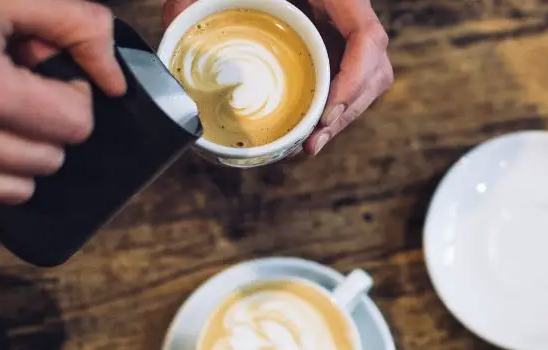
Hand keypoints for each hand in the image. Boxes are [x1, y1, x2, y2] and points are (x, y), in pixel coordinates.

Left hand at [163, 0, 392, 154]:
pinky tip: (310, 127)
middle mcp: (348, 10)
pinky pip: (348, 76)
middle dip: (347, 110)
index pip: (368, 38)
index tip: (325, 114)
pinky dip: (334, 105)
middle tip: (312, 142)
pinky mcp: (333, 41)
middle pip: (374, 68)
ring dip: (343, 115)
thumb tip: (173, 25)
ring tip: (310, 144)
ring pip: (367, 78)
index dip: (354, 81)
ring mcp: (344, 26)